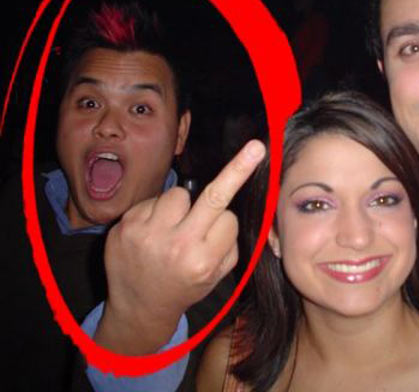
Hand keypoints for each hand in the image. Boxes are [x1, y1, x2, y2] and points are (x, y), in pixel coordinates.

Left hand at [94, 139, 265, 354]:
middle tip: (256, 147)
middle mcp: (176, 245)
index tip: (224, 224)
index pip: (228, 218)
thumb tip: (234, 211)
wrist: (139, 307)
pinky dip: (157, 211)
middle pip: (214, 195)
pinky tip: (152, 231)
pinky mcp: (125, 224)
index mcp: (202, 260)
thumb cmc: (185, 287)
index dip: (224, 223)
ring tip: (172, 228)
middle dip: (237, 169)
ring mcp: (148, 233)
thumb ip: (229, 245)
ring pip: (178, 194)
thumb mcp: (216, 276)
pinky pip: (153, 200)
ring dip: (180, 206)